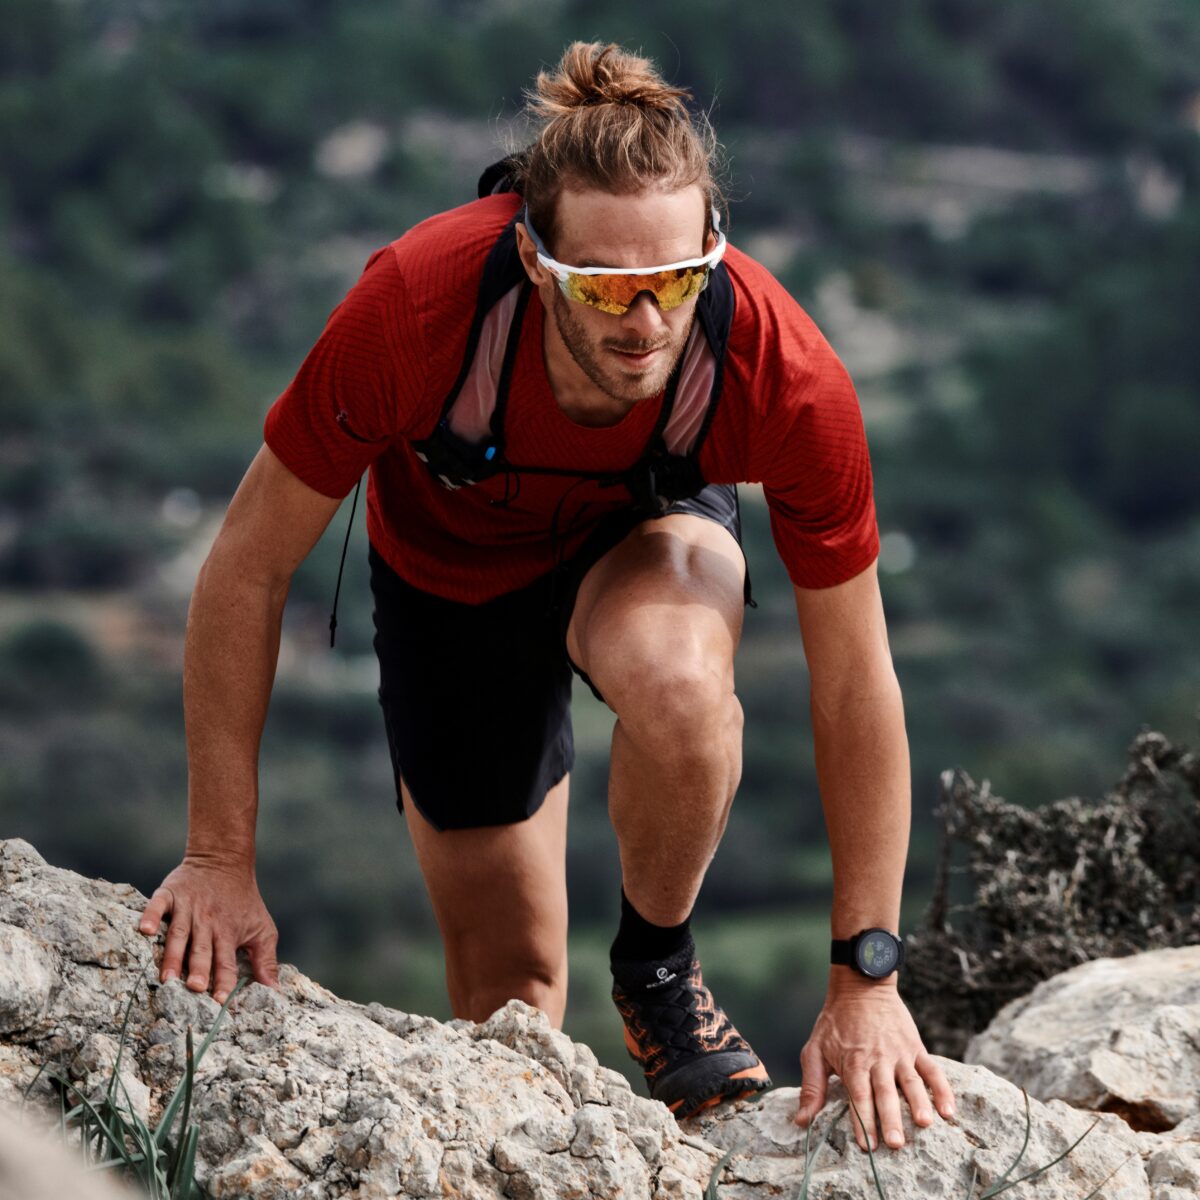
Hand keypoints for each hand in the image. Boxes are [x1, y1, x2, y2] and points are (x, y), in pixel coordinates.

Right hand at [137, 857, 279, 1004]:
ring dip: (174, 955)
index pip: (227, 961)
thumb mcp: (262, 928)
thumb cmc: (244, 901)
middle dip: (199, 969)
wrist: (224, 860)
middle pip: (202, 950)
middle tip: (195, 988)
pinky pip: (159, 905)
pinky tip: (146, 930)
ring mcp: (188, 907)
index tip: (220, 1001)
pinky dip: (152, 916)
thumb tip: (275, 991)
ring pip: (180, 934)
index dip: (224, 980)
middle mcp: (208, 922)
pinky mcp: (171, 894)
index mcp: (228, 933)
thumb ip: (266, 961)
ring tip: (167, 977)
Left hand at [795, 975, 954, 1151]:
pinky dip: (942, 1090)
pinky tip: (949, 1111)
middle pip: (885, 1093)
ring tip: (924, 1124)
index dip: (863, 1121)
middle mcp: (877, 1059)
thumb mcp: (814, 1050)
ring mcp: (899, 1053)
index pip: (858, 1096)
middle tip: (896, 1143)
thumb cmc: (834, 1022)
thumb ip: (811, 1087)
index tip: (867, 1146)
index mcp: (853, 1062)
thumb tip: (801, 1121)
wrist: (860, 986)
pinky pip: (932, 1070)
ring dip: (918, 1103)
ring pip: (910, 1082)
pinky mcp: (915, 1047)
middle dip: (890, 1119)